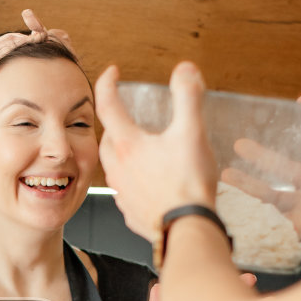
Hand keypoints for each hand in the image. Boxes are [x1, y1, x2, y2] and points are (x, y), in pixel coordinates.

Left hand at [95, 61, 217, 241]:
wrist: (187, 230)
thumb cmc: (188, 185)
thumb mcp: (192, 132)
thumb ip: (188, 97)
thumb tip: (185, 70)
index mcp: (128, 145)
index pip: (107, 105)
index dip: (108, 83)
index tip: (112, 73)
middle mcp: (118, 168)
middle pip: (107, 137)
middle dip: (114, 122)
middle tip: (127, 115)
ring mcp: (122, 192)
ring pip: (112, 165)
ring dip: (121, 152)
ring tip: (139, 148)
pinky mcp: (130, 211)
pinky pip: (124, 189)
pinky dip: (131, 178)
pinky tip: (147, 179)